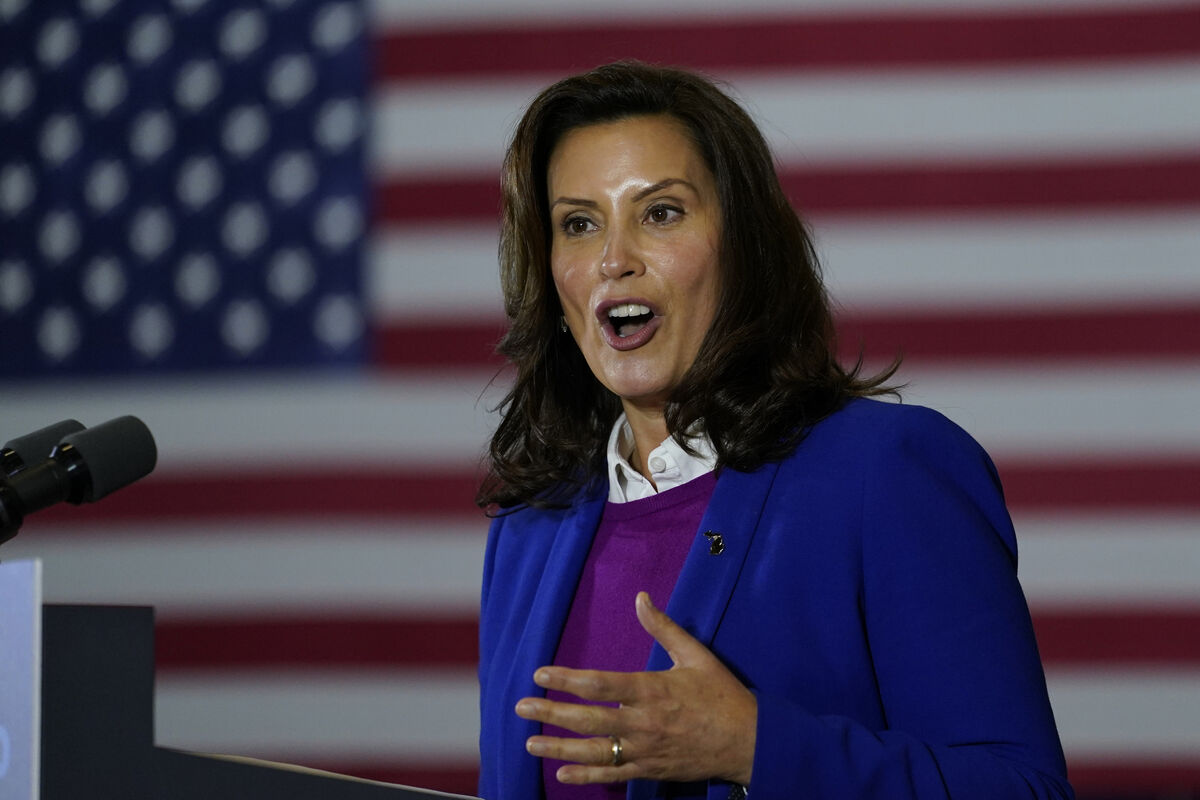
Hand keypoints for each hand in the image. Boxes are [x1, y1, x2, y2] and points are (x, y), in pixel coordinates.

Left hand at [515, 591, 756, 785]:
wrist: (750, 741)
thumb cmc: (723, 695)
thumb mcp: (695, 655)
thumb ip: (664, 627)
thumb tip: (641, 598)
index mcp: (652, 690)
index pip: (599, 684)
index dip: (566, 679)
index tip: (541, 674)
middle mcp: (644, 722)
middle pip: (588, 719)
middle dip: (550, 712)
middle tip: (521, 707)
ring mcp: (647, 750)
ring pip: (594, 752)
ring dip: (558, 747)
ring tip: (530, 743)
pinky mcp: (652, 770)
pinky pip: (613, 775)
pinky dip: (585, 776)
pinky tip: (562, 774)